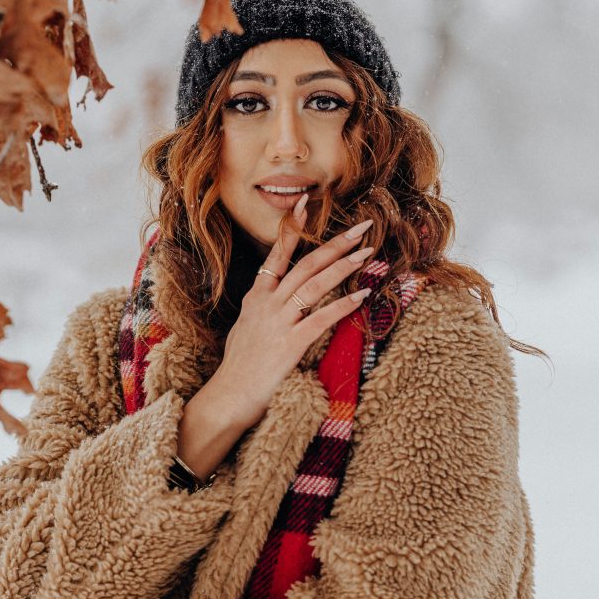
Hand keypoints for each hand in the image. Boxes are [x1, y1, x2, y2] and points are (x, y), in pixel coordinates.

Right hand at [213, 195, 374, 427]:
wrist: (229, 396)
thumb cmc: (239, 366)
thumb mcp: (245, 327)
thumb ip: (261, 309)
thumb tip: (274, 300)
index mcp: (257, 296)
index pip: (277, 254)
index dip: (293, 228)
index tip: (307, 203)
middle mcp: (268, 303)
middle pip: (306, 264)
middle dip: (336, 244)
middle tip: (362, 228)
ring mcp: (279, 322)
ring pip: (316, 285)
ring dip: (345, 266)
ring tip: (368, 254)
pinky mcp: (291, 344)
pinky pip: (322, 318)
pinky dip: (344, 305)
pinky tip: (364, 294)